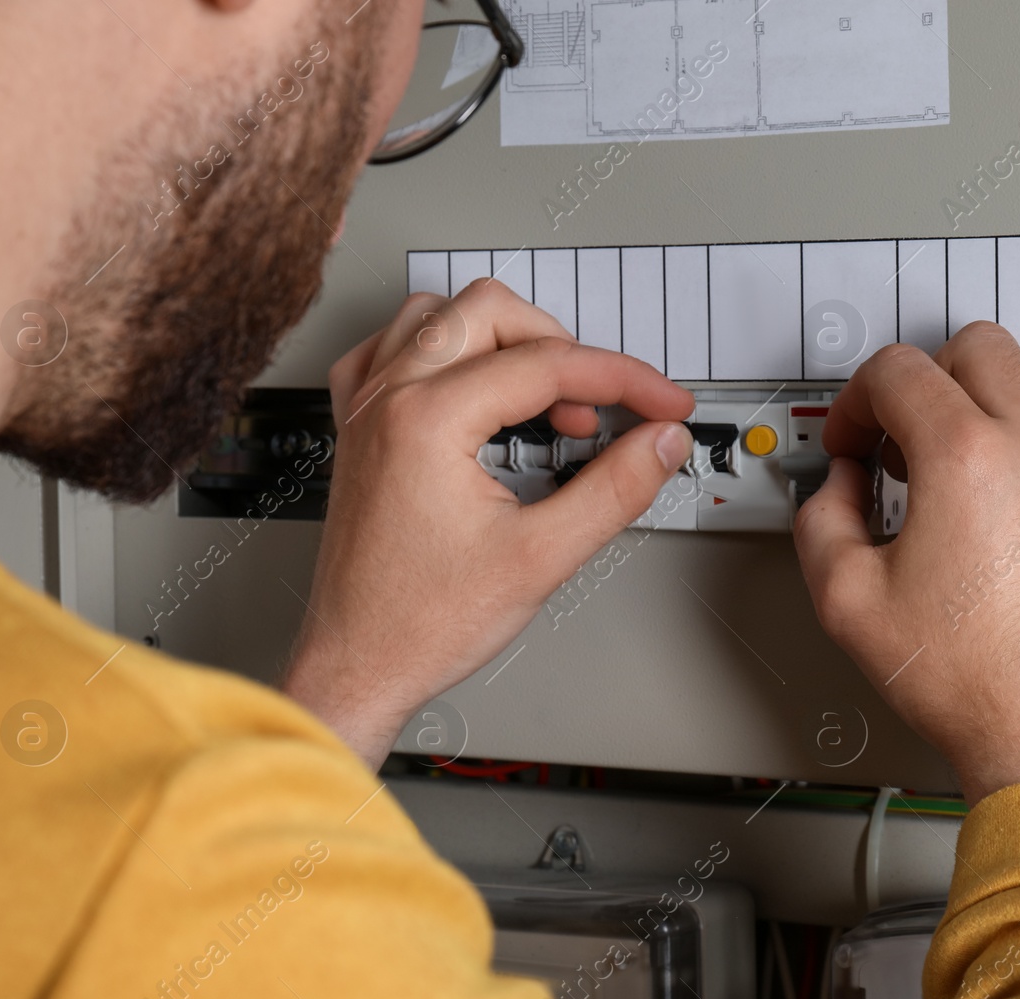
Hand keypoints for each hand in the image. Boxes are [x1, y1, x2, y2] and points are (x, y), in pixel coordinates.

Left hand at [282, 281, 694, 765]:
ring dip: (501, 339)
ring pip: (437, 314)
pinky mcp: (357, 430)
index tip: (662, 404)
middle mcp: (387, 399)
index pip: (548, 364)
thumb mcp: (541, 558)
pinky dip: (439, 353)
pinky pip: (391, 350)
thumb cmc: (419, 624)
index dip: (624, 380)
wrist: (357, 667)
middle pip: (491, 311)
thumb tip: (658, 443)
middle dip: (562, 347)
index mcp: (427, 419)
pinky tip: (469, 389)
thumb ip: (614, 490)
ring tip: (543, 393)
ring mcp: (364, 410)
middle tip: (602, 403)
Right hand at [793, 322, 1019, 829]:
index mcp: (967, 457)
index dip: (856, 400)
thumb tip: (838, 491)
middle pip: (979, 347)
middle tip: (901, 433)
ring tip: (955, 466)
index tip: (852, 438)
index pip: (899, 370)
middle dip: (925, 377)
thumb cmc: (971, 684)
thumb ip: (822, 519)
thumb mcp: (846, 601)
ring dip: (984, 403)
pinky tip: (1007, 510)